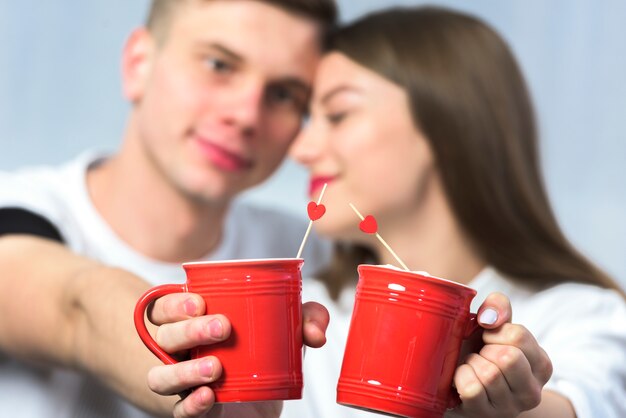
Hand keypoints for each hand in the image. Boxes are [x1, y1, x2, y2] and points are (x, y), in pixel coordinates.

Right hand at [145, 293, 329, 417]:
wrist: (264, 398)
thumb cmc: (265, 350)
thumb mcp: (286, 328)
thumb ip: (306, 318)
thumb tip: (316, 333)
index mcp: (193, 322)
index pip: (164, 308)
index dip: (174, 304)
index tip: (200, 302)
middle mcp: (181, 350)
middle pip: (164, 337)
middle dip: (189, 330)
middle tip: (222, 328)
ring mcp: (184, 381)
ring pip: (161, 376)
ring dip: (185, 371)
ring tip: (216, 367)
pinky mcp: (195, 409)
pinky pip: (179, 410)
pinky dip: (192, 405)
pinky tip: (209, 397)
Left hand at [448, 292, 552, 417]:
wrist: (459, 381)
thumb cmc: (480, 347)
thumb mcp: (493, 323)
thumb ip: (498, 306)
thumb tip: (489, 317)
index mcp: (542, 365)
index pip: (519, 336)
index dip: (495, 331)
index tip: (489, 337)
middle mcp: (532, 391)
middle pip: (508, 358)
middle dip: (485, 349)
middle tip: (481, 354)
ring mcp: (510, 408)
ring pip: (489, 374)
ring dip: (472, 363)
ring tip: (472, 365)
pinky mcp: (485, 416)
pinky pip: (471, 389)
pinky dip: (460, 377)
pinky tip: (462, 377)